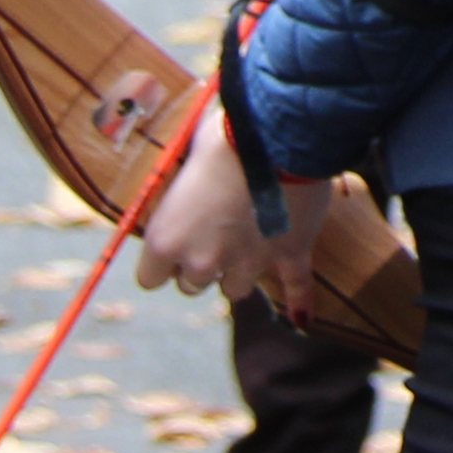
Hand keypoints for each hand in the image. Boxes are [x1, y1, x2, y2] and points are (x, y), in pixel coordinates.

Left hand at [134, 96, 325, 318]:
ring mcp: (248, 262)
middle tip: (213, 230)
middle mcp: (203, 260)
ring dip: (238, 270)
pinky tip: (302, 319)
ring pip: (234, 288)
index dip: (164, 257)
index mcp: (167, 239)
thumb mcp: (187, 156)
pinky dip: (299, 300)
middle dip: (201, 261)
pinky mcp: (288, 253)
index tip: (173, 238)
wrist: (277, 133)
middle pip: (192, 284)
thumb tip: (186, 178)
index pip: (151, 278)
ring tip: (246, 242)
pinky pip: (294, 286)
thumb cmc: (222, 137)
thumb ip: (183, 184)